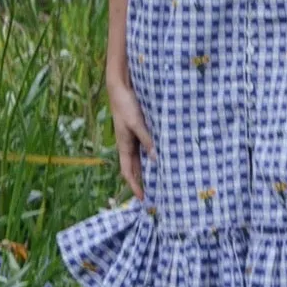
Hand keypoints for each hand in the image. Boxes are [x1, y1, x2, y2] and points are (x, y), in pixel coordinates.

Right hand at [107, 72, 154, 199]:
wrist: (121, 87)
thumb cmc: (126, 105)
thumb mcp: (137, 124)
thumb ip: (147, 140)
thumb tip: (156, 159)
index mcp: (124, 146)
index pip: (128, 172)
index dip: (134, 186)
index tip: (143, 199)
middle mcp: (129, 144)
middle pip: (136, 168)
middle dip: (143, 181)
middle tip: (156, 194)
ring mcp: (134, 137)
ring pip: (142, 158)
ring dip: (150, 169)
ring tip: (163, 179)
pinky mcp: (140, 128)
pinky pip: (147, 146)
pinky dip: (154, 154)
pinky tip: (164, 156)